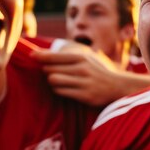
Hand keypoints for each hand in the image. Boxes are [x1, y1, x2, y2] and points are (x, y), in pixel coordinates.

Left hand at [32, 47, 149, 105]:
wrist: (118, 86)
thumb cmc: (98, 72)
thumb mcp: (87, 59)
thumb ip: (67, 57)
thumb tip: (40, 54)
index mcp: (82, 57)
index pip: (55, 56)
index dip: (40, 56)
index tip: (31, 56)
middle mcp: (83, 68)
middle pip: (51, 69)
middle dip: (48, 72)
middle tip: (53, 73)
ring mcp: (84, 82)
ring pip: (54, 81)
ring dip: (52, 82)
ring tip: (59, 82)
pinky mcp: (85, 95)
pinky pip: (61, 92)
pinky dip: (58, 91)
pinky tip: (65, 90)